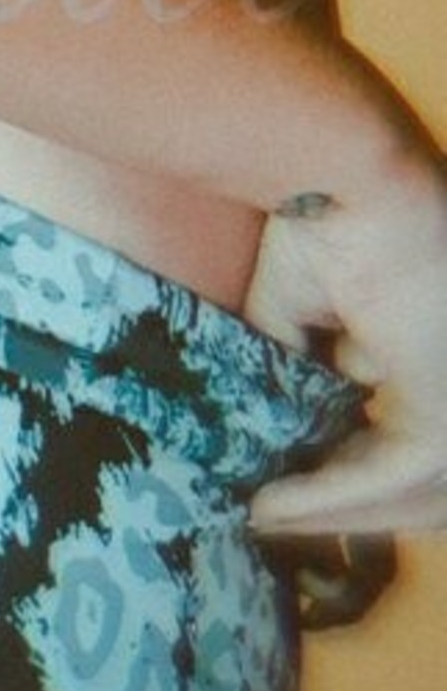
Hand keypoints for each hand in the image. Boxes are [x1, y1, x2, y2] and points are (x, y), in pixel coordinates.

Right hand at [246, 150, 446, 535]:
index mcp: (437, 339)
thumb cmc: (320, 212)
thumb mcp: (297, 306)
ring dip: (330, 510)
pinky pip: (381, 475)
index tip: (283, 483)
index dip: (348, 461)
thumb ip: (293, 367)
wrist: (341, 172)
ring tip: (262, 517)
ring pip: (405, 488)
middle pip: (418, 474)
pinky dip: (323, 497)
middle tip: (272, 515)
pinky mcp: (443, 408)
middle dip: (345, 502)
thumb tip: (264, 425)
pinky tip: (268, 505)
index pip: (410, 425)